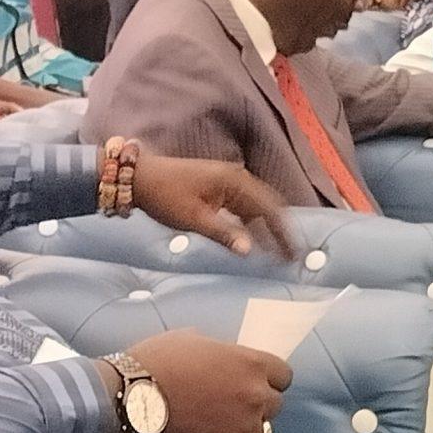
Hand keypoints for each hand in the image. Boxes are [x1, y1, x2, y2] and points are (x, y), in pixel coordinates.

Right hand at [125, 328, 288, 432]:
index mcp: (251, 364)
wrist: (128, 401)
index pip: (283, 375)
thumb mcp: (191, 340)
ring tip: (212, 422)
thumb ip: (220, 352)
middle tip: (229, 402)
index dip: (267, 378)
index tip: (251, 380)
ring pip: (256, 430)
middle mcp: (256, 397)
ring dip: (241, 425)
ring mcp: (244, 429)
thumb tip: (224, 360)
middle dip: (256, 402)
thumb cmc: (155, 362)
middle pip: (274, 404)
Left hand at [129, 151, 297, 257]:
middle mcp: (237, 177)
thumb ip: (224, 234)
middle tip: (291, 255)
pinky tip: (255, 239)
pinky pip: (245, 206)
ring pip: (258, 206)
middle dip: (281, 230)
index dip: (283, 232)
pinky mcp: (220, 187)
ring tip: (278, 251)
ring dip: (268, 227)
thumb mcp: (194, 219)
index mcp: (235, 181)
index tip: (292, 253)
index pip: (269, 209)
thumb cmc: (165, 196)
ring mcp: (229, 181)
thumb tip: (249, 251)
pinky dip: (253, 223)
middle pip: (269, 205)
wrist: (140, 178)